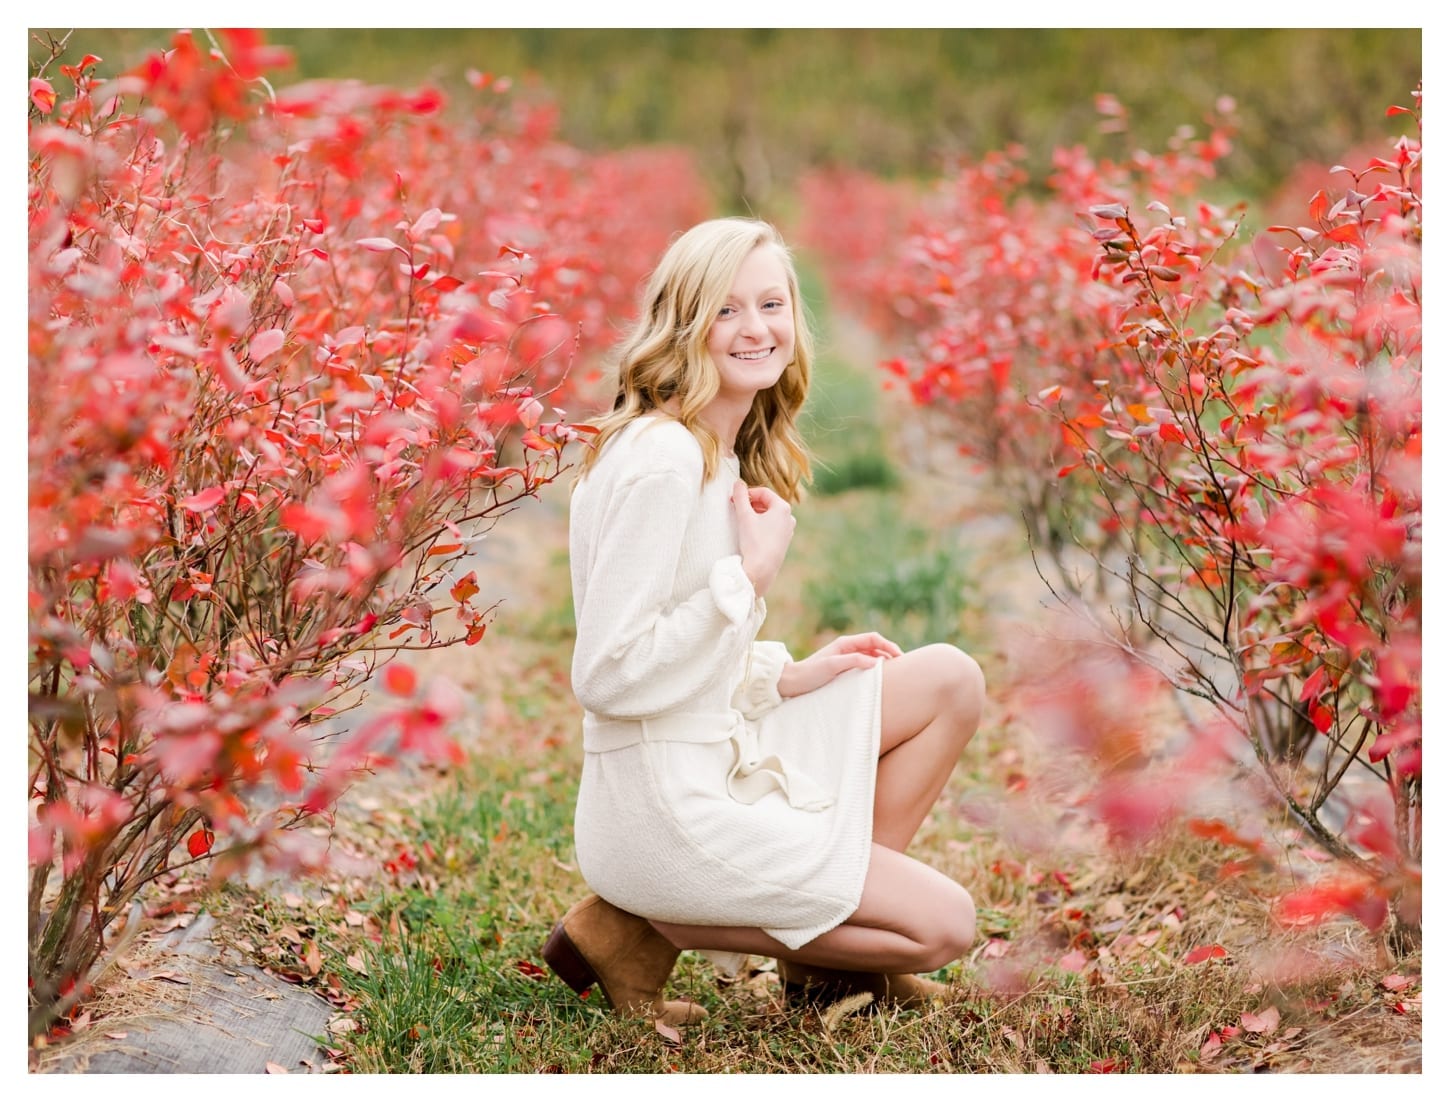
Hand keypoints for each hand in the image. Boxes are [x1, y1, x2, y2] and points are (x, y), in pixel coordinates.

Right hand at [732, 480, 794, 596]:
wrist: (761, 570)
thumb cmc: (754, 542)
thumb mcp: (744, 516)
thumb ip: (740, 496)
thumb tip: (738, 482)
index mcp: (783, 508)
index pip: (763, 492)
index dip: (747, 493)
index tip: (734, 498)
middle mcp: (789, 518)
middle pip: (768, 503)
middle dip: (751, 503)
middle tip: (736, 507)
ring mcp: (788, 531)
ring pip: (770, 515)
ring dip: (755, 513)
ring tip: (742, 518)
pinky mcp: (783, 542)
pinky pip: (772, 526)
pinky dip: (761, 524)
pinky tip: (750, 531)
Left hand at [777, 632, 902, 697]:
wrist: (791, 682)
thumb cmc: (810, 674)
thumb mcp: (832, 666)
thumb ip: (853, 661)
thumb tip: (877, 662)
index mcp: (845, 643)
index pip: (874, 639)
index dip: (889, 645)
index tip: (901, 657)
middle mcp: (847, 648)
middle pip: (875, 646)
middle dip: (890, 653)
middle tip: (904, 666)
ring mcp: (845, 658)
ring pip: (871, 656)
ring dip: (884, 661)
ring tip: (896, 673)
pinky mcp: (843, 669)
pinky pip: (864, 665)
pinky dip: (875, 669)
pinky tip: (880, 678)